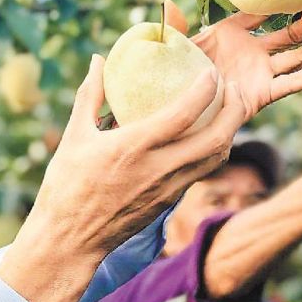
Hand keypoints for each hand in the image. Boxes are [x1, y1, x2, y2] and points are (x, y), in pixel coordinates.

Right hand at [0, 55, 248, 301]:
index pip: (184, 114)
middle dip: (235, 110)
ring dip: (229, 131)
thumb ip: (90, 95)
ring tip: (229, 108)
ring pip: (216, 158)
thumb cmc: (66, 186)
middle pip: (216, 138)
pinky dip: (212, 150)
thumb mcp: (75, 136)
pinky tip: (206, 134)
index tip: (212, 72)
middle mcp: (158, 168)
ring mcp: (168, 188)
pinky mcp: (169, 201)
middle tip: (235, 88)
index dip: (206, 89)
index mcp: (133, 147)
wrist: (70, 241)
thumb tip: (98, 60)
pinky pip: (201, 171)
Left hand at [163, 0, 301, 118]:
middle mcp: (251, 52)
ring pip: (295, 56)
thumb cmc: (175, 77)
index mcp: (231, 33)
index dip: (277, 3)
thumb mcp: (176, 49)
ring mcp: (259, 72)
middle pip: (287, 35)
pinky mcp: (262, 93)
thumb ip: (175, 28)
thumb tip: (165, 4)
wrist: (178, 112)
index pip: (260, 13)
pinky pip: (288, 84)